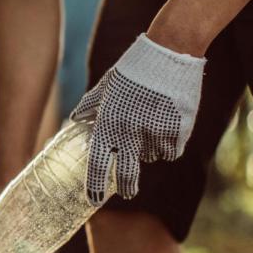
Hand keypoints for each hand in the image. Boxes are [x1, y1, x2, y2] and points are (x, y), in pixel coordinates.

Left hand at [71, 33, 205, 205]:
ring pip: (152, 156)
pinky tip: (169, 123)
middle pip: (128, 175)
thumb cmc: (134, 68)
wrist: (169, 52)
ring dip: (151, 148)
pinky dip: (170, 143)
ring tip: (153, 122)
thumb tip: (75, 119)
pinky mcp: (178, 132)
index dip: (95, 186)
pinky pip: (172, 150)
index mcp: (108, 124)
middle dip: (128, 188)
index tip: (93, 200)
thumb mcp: (106, 85)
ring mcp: (154, 134)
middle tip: (128, 193)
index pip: (97, 165)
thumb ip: (90, 106)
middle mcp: (129, 133)